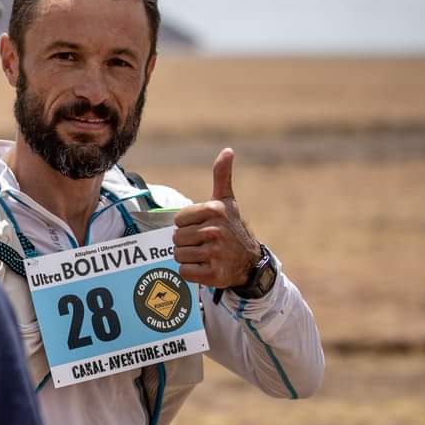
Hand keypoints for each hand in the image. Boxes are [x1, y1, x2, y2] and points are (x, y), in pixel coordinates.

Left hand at [173, 148, 260, 288]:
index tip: (203, 227)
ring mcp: (216, 253)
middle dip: (187, 242)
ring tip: (205, 255)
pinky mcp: (214, 274)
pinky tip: (206, 267)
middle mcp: (216, 230)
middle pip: (176, 238)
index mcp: (214, 210)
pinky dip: (191, 273)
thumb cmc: (231, 227)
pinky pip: (184, 272)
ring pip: (179, 255)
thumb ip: (222, 176)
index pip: (178, 220)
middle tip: (205, 243)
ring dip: (189, 257)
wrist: (249, 261)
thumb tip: (228, 150)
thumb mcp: (227, 201)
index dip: (187, 225)